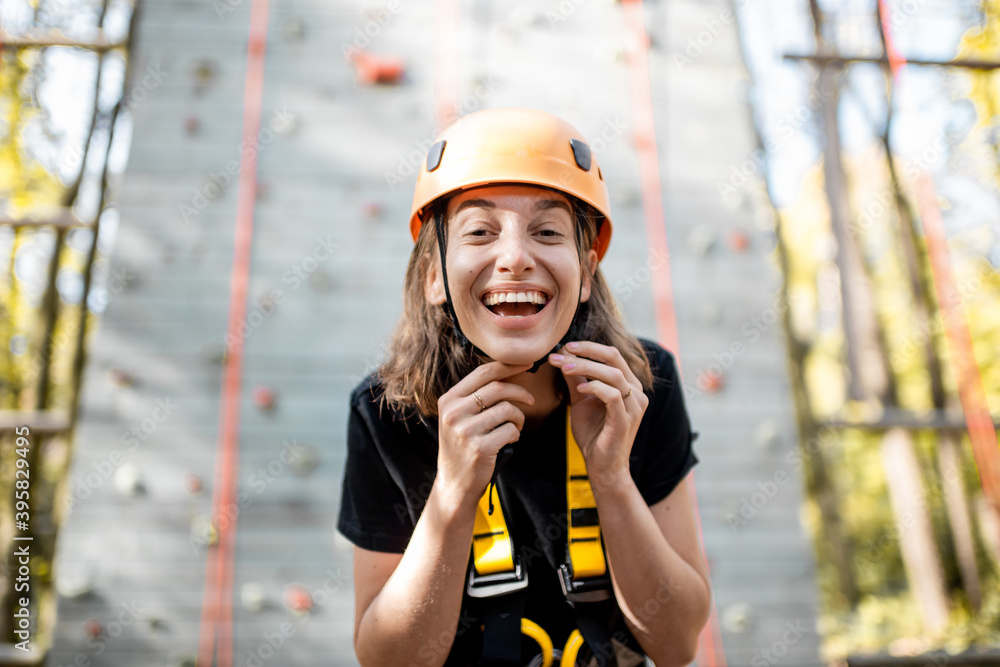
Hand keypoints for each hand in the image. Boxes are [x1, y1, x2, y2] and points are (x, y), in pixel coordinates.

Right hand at [435, 362, 535, 506]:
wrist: (454, 484)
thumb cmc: (462, 447)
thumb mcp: (459, 418)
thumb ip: (475, 397)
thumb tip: (508, 372)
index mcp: (448, 400)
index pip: (482, 373)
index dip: (508, 366)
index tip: (527, 364)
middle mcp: (454, 413)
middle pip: (498, 388)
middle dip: (520, 392)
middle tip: (531, 400)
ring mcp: (465, 431)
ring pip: (507, 409)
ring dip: (519, 417)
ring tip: (516, 427)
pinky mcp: (480, 448)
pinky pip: (510, 430)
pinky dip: (516, 434)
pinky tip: (510, 440)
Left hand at [548, 342, 648, 487]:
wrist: (602, 466)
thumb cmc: (594, 434)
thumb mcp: (581, 401)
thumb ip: (576, 380)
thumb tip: (563, 356)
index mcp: (629, 386)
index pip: (612, 355)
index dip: (589, 347)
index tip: (565, 347)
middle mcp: (636, 393)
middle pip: (614, 358)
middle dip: (587, 351)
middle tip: (563, 351)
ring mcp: (634, 407)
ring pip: (613, 375)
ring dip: (586, 367)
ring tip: (565, 367)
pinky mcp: (625, 420)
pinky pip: (613, 396)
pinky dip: (595, 388)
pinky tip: (580, 390)